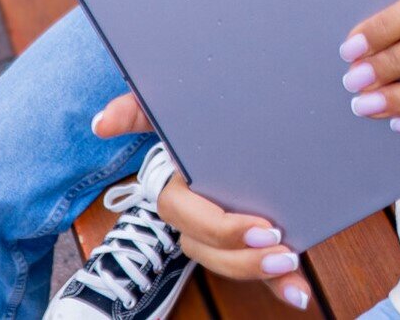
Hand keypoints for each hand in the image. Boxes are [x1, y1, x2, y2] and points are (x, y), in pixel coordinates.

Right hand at [93, 93, 312, 310]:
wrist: (233, 114)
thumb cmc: (192, 115)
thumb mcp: (165, 107)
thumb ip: (136, 110)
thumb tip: (101, 124)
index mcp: (176, 188)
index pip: (189, 216)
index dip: (221, 227)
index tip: (262, 226)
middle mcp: (195, 216)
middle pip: (211, 247)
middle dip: (244, 256)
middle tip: (282, 246)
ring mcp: (219, 232)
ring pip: (230, 263)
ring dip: (260, 272)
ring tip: (291, 265)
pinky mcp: (245, 240)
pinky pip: (255, 269)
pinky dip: (277, 285)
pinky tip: (298, 292)